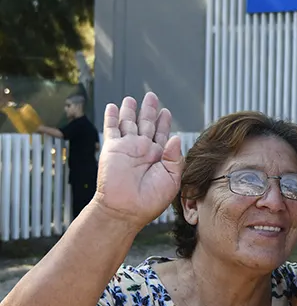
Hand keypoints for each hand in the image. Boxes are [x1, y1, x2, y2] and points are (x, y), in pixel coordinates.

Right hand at [92, 93, 183, 230]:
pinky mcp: (113, 148)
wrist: (126, 209)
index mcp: (159, 157)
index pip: (162, 134)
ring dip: (130, 110)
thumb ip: (175, 158)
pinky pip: (112, 129)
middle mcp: (143, 150)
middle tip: (151, 96)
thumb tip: (176, 137)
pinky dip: (112, 117)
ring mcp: (128, 148)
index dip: (164, 122)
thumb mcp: (172, 179)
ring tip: (132, 99)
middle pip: (147, 124)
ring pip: (130, 123)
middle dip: (149, 110)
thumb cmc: (150, 200)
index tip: (165, 112)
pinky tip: (113, 107)